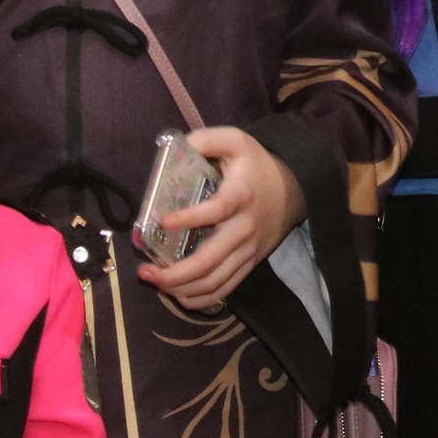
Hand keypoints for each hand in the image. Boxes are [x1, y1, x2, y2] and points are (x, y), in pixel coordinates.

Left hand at [137, 127, 305, 310]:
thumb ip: (205, 139)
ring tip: (154, 281)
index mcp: (240, 195)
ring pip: (214, 281)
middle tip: (144, 272)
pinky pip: (224, 289)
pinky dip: (199, 298)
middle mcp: (244, 228)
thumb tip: (173, 148)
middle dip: (174, 273)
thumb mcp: (235, 141)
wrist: (293, 190)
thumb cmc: (255, 165)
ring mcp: (247, 251)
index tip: (163, 221)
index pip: (216, 210)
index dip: (190, 218)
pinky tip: (177, 294)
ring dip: (180, 288)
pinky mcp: (248, 264)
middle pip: (210, 261)